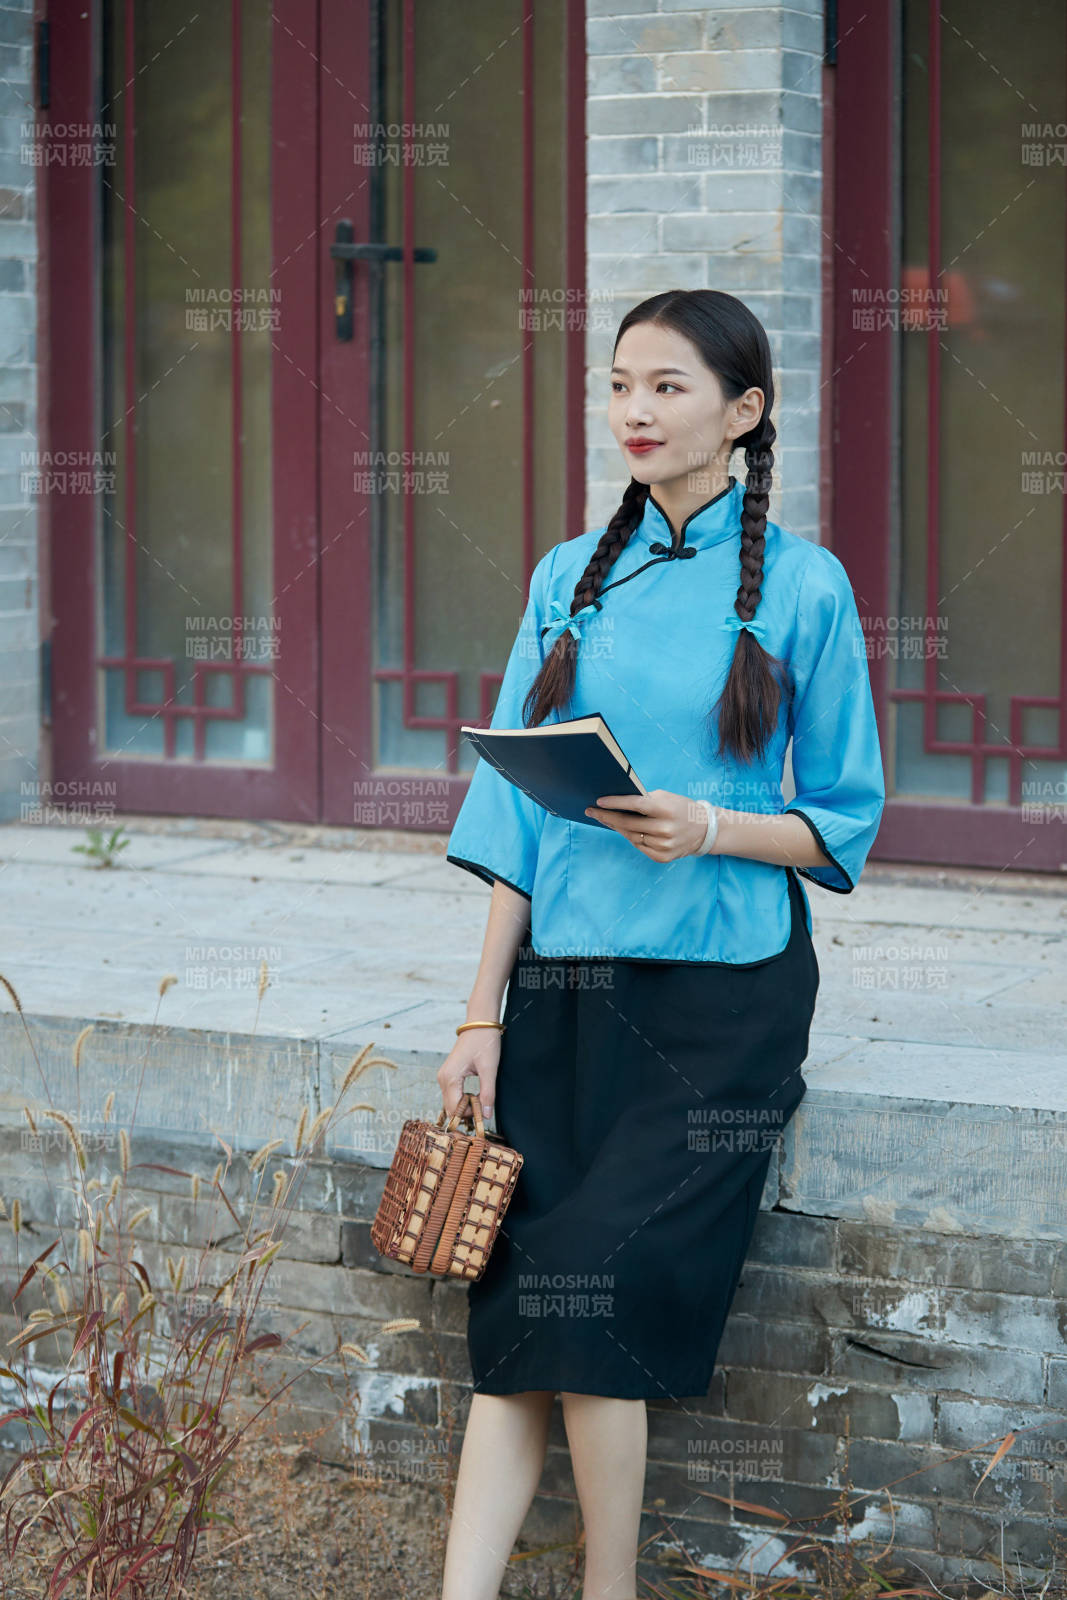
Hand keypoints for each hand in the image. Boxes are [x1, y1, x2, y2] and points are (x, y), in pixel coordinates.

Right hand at [437, 1026, 501, 1119]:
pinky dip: (463, 1099)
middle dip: (467, 1111)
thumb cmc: (484, 1043)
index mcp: (450, 1078)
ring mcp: (444, 1077)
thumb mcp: (489, 1069)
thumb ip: (488, 1093)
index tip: (485, 1110)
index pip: (454, 1109)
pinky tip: (476, 1094)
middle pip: (451, 1108)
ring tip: (482, 1097)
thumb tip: (486, 1115)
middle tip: (485, 1104)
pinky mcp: (448, 1075)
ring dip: (466, 1106)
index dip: (470, 1114)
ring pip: (451, 1103)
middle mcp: (443, 1079)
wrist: (480, 1024)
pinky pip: (453, 1095)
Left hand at [584, 789, 715, 861]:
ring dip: (616, 828)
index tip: (599, 802)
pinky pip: (639, 847)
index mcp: (666, 810)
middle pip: (628, 824)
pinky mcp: (663, 857)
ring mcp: (664, 845)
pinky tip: (622, 830)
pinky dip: (630, 838)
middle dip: (607, 817)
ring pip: (631, 836)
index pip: (636, 805)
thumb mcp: (665, 797)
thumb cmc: (680, 808)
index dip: (615, 803)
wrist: (704, 830)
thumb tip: (616, 802)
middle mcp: (665, 829)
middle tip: (592, 812)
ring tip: (605, 819)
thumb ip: (644, 800)